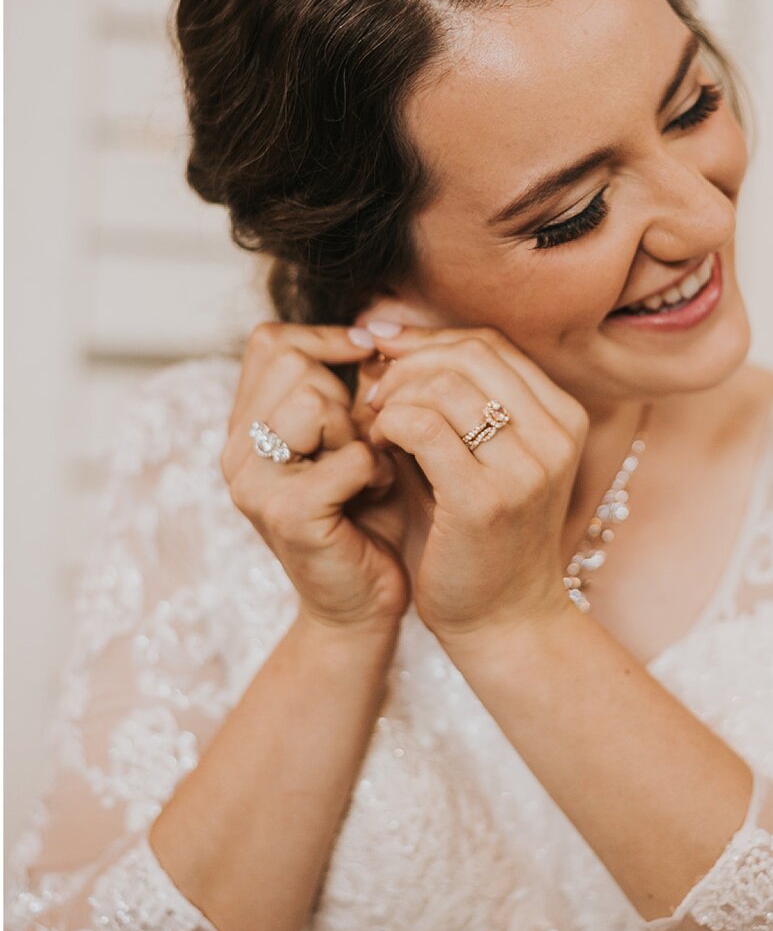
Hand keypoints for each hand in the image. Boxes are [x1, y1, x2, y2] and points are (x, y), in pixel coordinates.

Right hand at [220, 321, 410, 634]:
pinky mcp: (286, 515)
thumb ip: (355, 387)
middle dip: (344, 395)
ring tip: (368, 467)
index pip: (270, 341)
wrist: (361, 603)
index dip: (326, 338)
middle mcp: (236, 451)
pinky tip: (374, 493)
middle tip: (363, 442)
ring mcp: (253, 484)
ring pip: (310, 400)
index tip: (369, 358)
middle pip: (293, 363)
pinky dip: (372, 469)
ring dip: (356, 430)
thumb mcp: (356, 436)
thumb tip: (377, 327)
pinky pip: (345, 455)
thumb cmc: (367, 515)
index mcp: (246, 426)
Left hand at [362, 324, 589, 638]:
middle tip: (374, 392)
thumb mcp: (480, 456)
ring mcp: (526, 468)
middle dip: (409, 362)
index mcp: (563, 418)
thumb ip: (449, 400)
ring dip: (396, 395)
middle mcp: (555, 436)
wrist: (504, 622)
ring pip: (445, 385)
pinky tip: (379, 446)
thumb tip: (388, 339)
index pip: (491, 344)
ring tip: (376, 423)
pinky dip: (390, 424)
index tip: (387, 353)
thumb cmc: (481, 537)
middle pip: (471, 354)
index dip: (430, 339)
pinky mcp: (485, 500)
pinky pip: (424, 427)